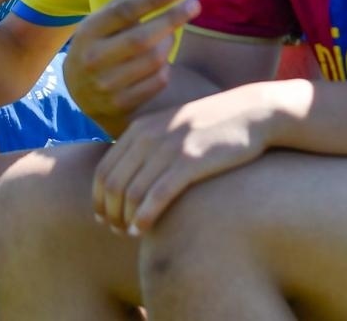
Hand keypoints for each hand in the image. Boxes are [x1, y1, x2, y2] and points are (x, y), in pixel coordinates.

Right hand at [63, 0, 198, 131]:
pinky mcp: (122, 104)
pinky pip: (158, 81)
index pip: (123, 12)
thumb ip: (132, 1)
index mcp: (88, 32)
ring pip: (154, 59)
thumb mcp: (104, 21)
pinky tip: (161, 61)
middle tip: (194, 5)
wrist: (77, 92)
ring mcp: (108, 84)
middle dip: (172, 18)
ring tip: (169, 35)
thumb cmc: (98, 46)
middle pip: (142, 38)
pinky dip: (165, 66)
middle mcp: (95, 59)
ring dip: (169, 43)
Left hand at [92, 86, 275, 234]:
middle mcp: (147, 136)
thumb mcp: (169, 129)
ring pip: (131, 192)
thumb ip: (146, 146)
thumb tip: (126, 178)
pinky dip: (144, 216)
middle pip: (112, 184)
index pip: (103, 170)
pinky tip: (141, 231)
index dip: (98, 199)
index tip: (103, 218)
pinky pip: (157, 195)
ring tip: (128, 234)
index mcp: (138, 129)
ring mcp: (168, 148)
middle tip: (115, 231)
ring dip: (125, 219)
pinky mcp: (190, 161)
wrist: (248, 113)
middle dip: (110, 213)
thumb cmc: (209, 128)